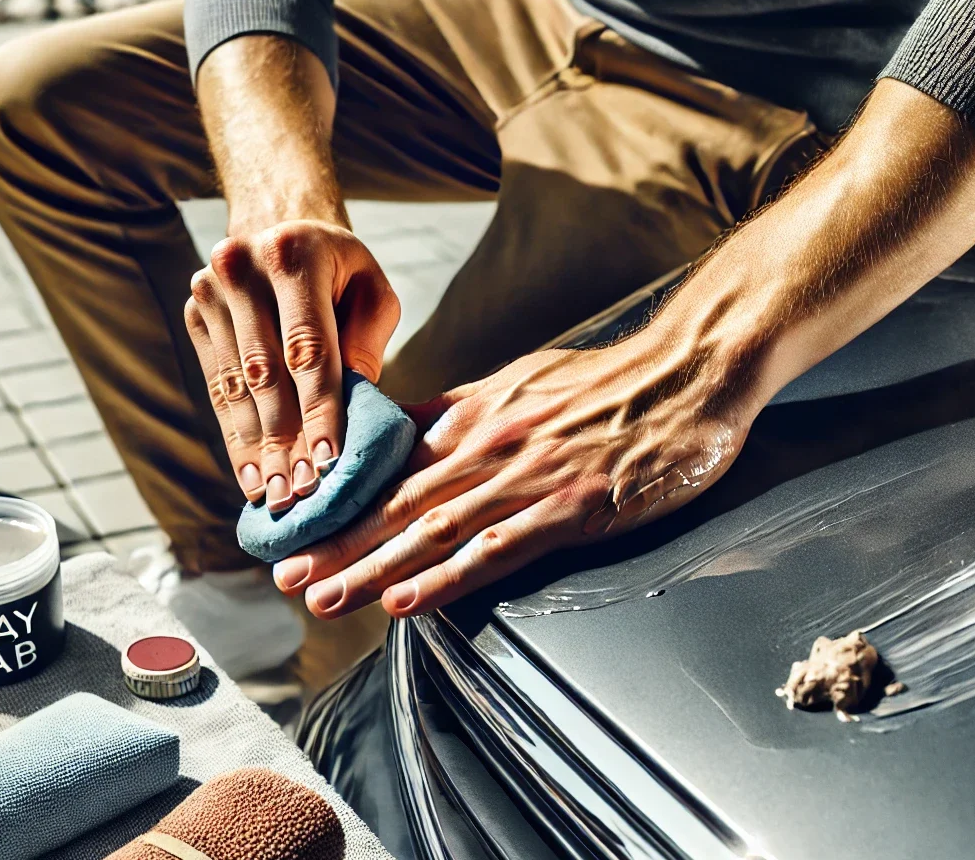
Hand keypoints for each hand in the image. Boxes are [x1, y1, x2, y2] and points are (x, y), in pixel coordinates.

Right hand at [184, 220, 400, 511]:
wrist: (283, 228)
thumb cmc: (341, 271)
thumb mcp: (372, 290)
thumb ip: (368, 340)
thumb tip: (355, 403)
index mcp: (294, 253)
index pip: (308, 346)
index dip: (319, 408)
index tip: (328, 460)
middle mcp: (240, 267)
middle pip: (267, 372)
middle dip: (286, 440)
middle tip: (301, 493)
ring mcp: (209, 292)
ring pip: (237, 386)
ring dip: (257, 448)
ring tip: (275, 496)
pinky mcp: (195, 317)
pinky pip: (217, 389)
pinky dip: (236, 435)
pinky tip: (249, 475)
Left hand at [270, 320, 756, 618]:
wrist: (689, 372)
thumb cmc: (609, 381)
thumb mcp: (519, 382)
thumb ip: (458, 410)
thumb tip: (399, 428)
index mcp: (472, 416)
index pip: (387, 465)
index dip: (335, 501)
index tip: (290, 526)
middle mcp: (486, 446)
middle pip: (394, 502)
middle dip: (334, 543)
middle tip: (285, 577)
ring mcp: (526, 478)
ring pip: (431, 530)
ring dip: (371, 568)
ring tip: (324, 599)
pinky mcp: (569, 510)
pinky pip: (495, 550)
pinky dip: (446, 578)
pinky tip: (408, 601)